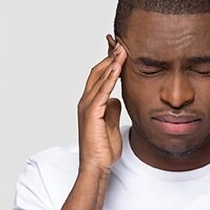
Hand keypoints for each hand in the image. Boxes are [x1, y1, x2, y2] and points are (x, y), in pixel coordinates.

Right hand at [77, 37, 126, 174]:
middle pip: (97, 72)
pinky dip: (110, 78)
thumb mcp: (111, 124)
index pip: (100, 76)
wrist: (97, 166)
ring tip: (122, 49)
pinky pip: (102, 91)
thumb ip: (112, 110)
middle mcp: (86, 102)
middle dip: (109, 57)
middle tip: (121, 43)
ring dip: (111, 62)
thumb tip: (117, 100)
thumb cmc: (103, 149)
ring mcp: (87, 107)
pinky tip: (118, 67)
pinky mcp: (92, 113)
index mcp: (91, 103)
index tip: (119, 50)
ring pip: (99, 78)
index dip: (108, 62)